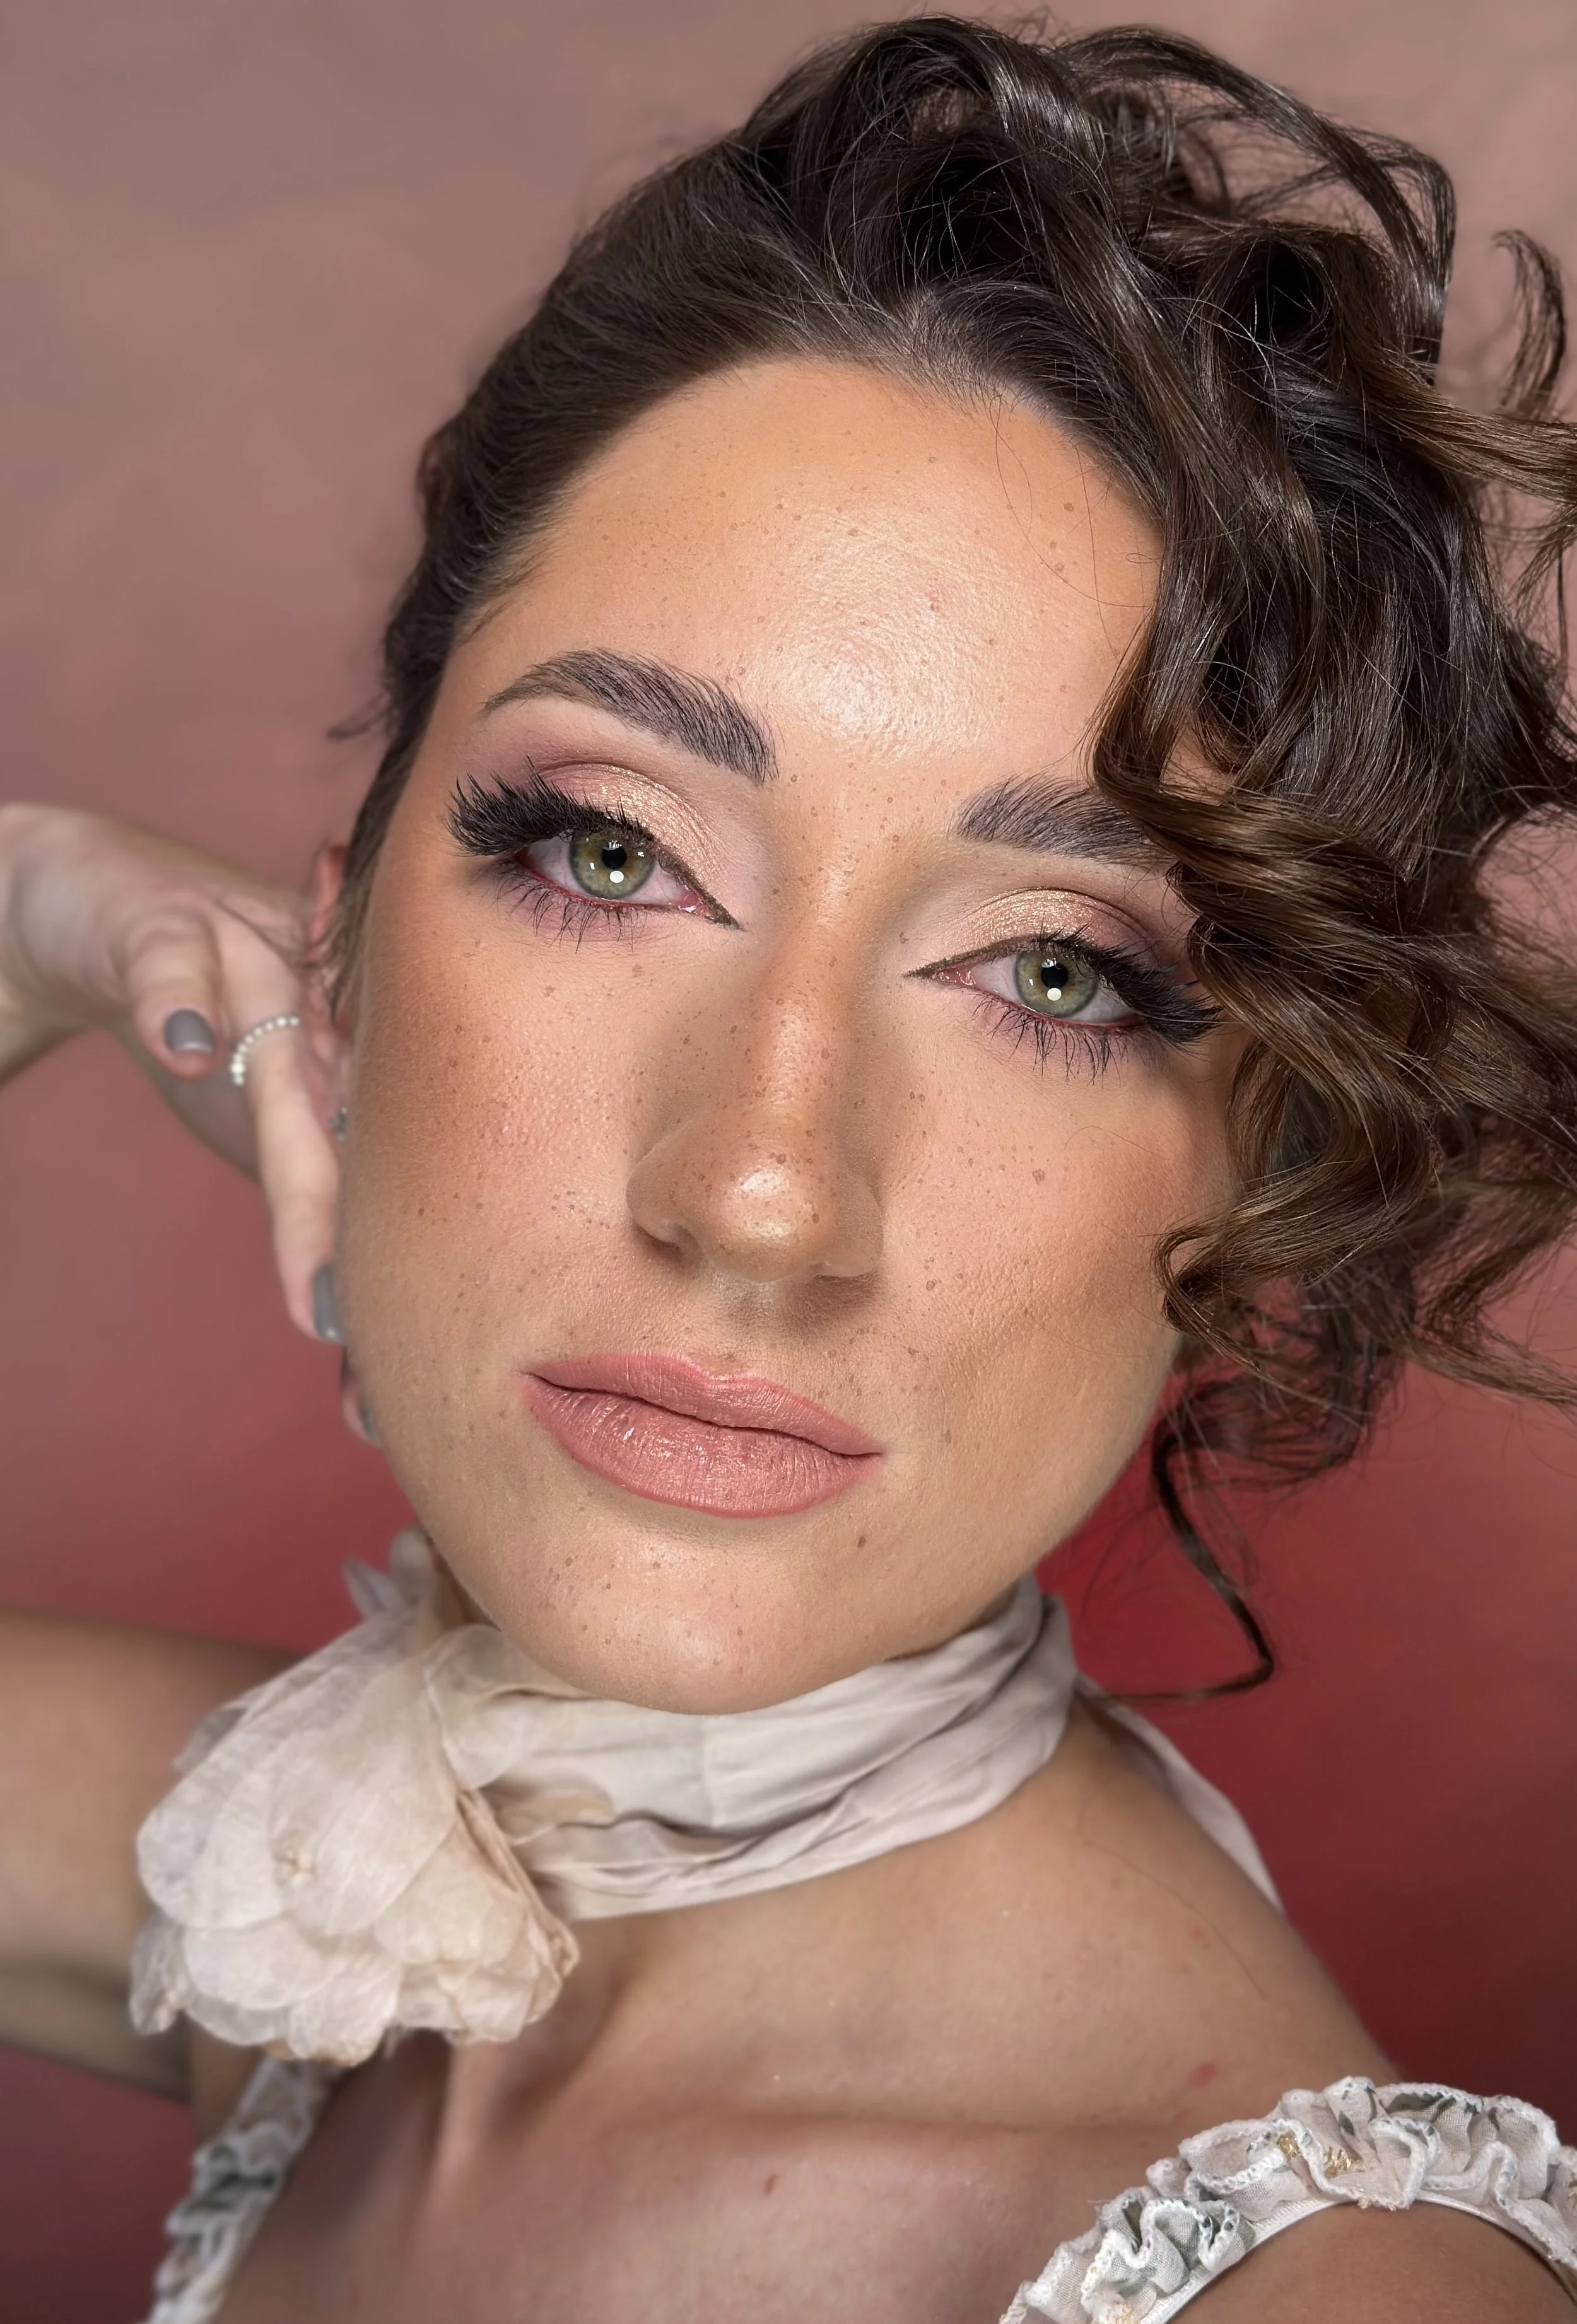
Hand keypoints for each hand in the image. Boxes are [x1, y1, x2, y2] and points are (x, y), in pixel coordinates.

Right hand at [0, 802, 339, 1338]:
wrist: (96, 902)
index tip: (376, 1410)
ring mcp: (255, 972)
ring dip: (298, 1154)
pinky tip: (182, 1049)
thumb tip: (352, 1340)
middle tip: (354, 1345)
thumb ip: (310, 1206)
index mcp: (351, 1093)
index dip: (377, 1297)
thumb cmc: (207, 1018)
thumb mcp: (257, 1115)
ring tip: (309, 1269)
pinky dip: (177, 1007)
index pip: (376, 1198)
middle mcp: (326, 1032)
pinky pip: (175, 968)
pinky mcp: (172, 924)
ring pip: (287, 1063)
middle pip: (350, 1145)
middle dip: (351, 1251)